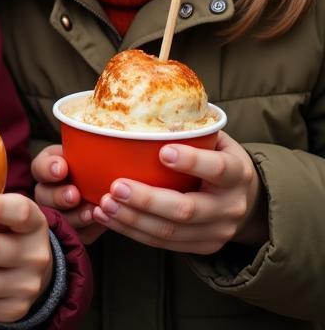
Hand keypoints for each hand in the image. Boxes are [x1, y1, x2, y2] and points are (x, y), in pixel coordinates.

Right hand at [32, 144, 104, 244]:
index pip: (39, 168)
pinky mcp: (72, 233)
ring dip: (73, 216)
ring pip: (56, 218)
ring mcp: (58, 214)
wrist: (115, 189)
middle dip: (58, 195)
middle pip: (43, 196)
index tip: (62, 168)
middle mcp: (48, 191)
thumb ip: (94, 148)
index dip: (47, 168)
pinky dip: (87, 230)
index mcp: (49, 168)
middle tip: (74, 194)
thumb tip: (109, 138)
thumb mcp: (94, 153)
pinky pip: (75, 235)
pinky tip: (98, 223)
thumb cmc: (102, 165)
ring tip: (91, 212)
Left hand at [91, 131, 265, 253]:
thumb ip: (188, 129)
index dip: (192, 162)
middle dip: (148, 200)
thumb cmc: (218, 157)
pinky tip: (107, 216)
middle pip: (186, 209)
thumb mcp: (215, 140)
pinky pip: (164, 244)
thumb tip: (140, 104)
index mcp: (236, 173)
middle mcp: (230, 207)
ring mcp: (217, 232)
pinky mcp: (202, 247)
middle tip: (116, 186)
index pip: (217, 168)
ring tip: (104, 204)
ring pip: (171, 232)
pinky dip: (132, 231)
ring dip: (133, 219)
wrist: (247, 199)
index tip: (163, 152)